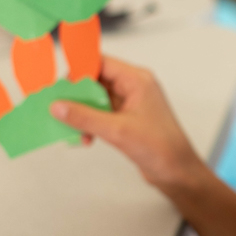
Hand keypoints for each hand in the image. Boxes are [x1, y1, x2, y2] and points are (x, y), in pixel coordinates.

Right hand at [50, 57, 206, 193]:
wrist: (177, 172)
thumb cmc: (161, 148)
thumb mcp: (117, 130)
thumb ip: (85, 117)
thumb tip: (58, 106)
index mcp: (137, 80)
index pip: (101, 63)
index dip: (79, 71)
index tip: (60, 84)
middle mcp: (134, 88)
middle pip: (96, 81)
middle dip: (77, 97)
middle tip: (60, 110)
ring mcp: (130, 104)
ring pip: (96, 100)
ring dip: (82, 114)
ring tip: (75, 131)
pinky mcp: (126, 120)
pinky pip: (101, 115)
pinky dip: (90, 124)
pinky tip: (86, 138)